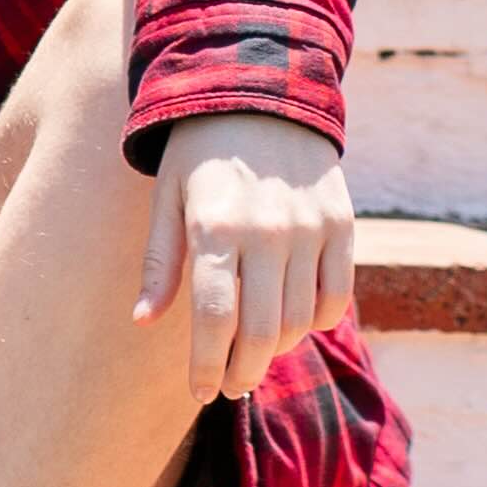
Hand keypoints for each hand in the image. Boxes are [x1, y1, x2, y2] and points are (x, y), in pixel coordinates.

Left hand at [138, 112, 351, 403]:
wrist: (262, 95)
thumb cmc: (199, 153)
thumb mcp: (166, 199)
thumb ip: (160, 263)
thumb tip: (143, 322)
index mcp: (215, 226)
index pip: (213, 317)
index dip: (206, 364)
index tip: (200, 391)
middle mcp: (268, 231)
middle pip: (261, 329)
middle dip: (242, 370)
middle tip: (229, 387)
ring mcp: (311, 228)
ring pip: (300, 319)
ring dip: (276, 350)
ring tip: (253, 356)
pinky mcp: (343, 224)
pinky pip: (336, 295)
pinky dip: (316, 321)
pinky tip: (293, 325)